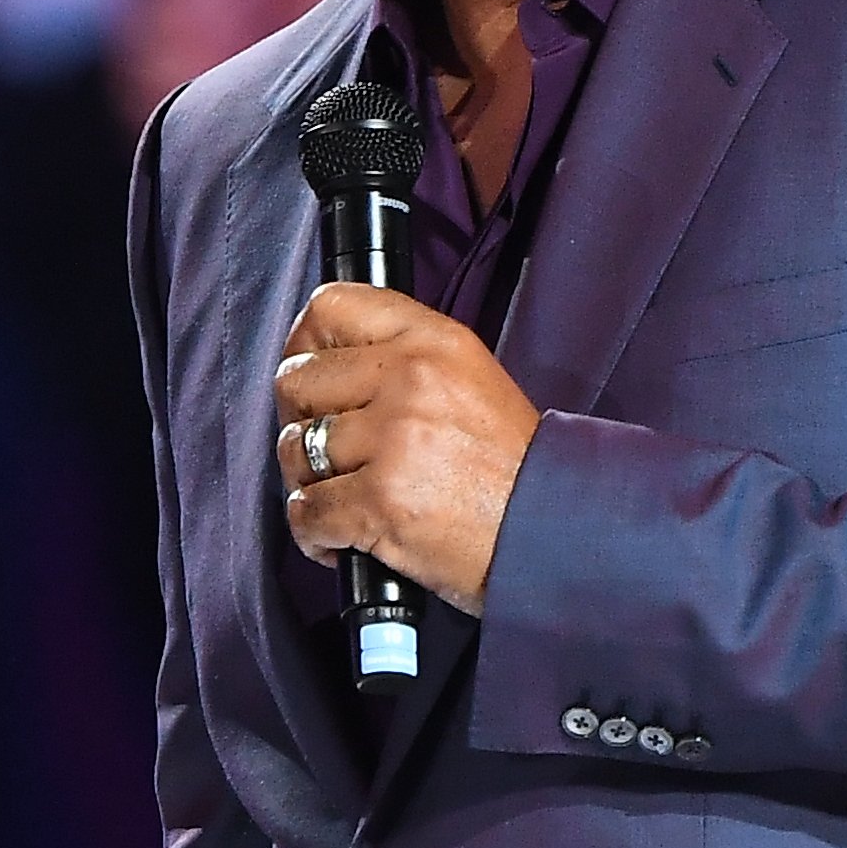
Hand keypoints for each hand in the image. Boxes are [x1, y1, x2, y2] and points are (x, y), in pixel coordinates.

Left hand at [274, 284, 541, 610]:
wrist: (553, 533)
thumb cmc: (511, 469)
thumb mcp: (470, 379)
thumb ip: (404, 360)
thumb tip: (325, 364)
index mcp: (433, 341)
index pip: (330, 308)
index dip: (303, 345)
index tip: (309, 378)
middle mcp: (410, 379)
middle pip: (296, 381)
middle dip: (300, 422)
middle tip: (327, 451)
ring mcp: (393, 440)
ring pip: (294, 450)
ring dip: (307, 483)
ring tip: (341, 498)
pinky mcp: (380, 501)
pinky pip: (306, 512)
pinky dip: (314, 534)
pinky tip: (341, 539)